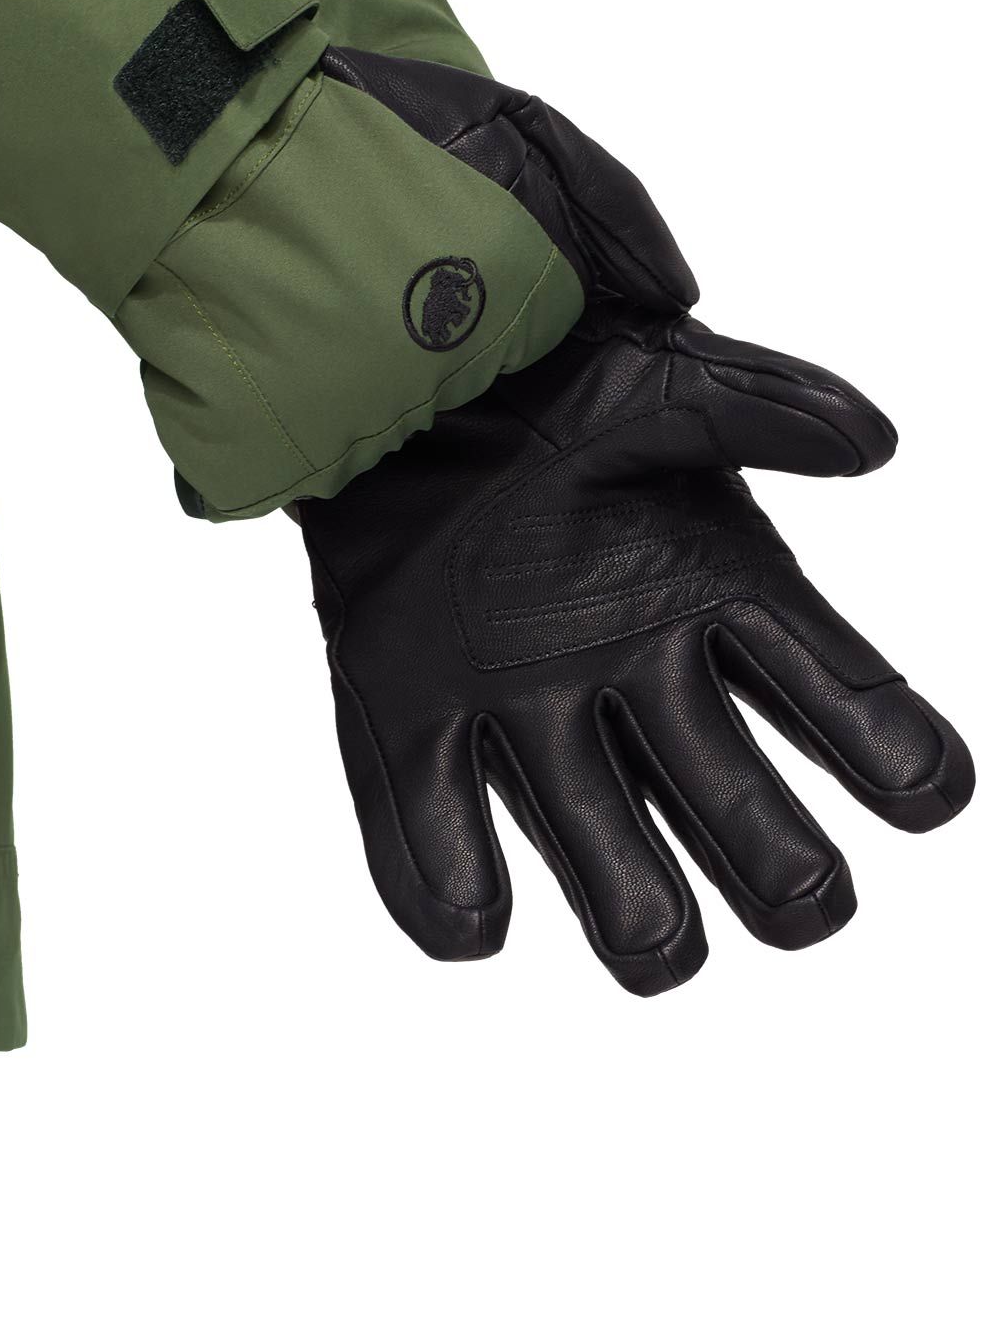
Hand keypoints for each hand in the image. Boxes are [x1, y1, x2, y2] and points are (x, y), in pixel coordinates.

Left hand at [299, 297, 973, 992]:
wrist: (397, 375)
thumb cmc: (548, 381)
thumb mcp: (658, 381)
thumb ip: (761, 405)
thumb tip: (875, 441)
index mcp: (718, 600)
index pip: (836, 698)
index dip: (891, 754)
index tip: (919, 793)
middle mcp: (637, 679)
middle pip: (734, 805)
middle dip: (777, 864)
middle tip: (800, 897)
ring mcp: (526, 712)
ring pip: (600, 846)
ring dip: (634, 904)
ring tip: (654, 942)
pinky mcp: (409, 722)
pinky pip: (432, 825)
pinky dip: (448, 887)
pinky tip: (474, 922)